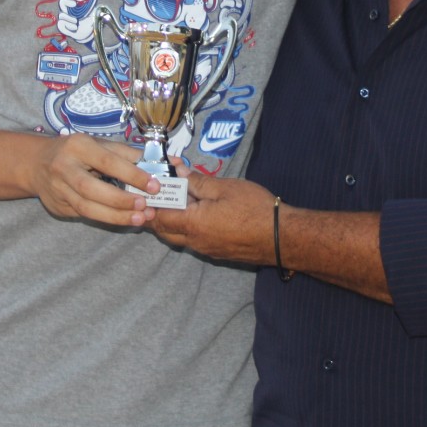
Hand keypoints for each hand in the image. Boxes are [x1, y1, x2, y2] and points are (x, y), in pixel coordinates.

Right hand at [29, 133, 159, 226]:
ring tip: (139, 219)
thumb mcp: (98, 144)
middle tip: (145, 206)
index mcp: (77, 146)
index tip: (153, 185)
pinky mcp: (57, 206)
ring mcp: (57, 189)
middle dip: (121, 200)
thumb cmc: (75, 151)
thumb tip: (157, 163)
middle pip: (92, 189)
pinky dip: (106, 218)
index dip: (132, 175)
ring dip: (115, 216)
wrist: (36, 163)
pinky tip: (123, 219)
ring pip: (86, 208)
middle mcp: (64, 167)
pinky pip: (84, 215)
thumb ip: (126, 154)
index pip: (107, 161)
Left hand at [149, 168, 274, 264]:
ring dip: (171, 222)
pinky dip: (187, 228)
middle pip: (164, 231)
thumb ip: (198, 182)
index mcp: (192, 224)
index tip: (145, 191)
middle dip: (155, 215)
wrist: (282, 237)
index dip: (149, 205)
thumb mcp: (225, 188)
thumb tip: (178, 173)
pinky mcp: (218, 253)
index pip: (159, 217)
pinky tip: (196, 215)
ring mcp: (206, 250)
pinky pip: (193, 241)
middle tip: (154, 197)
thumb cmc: (254, 209)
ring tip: (174, 202)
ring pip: (179, 237)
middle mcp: (195, 241)